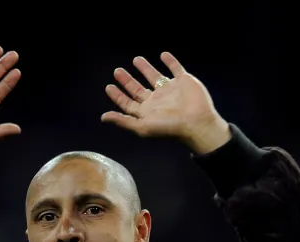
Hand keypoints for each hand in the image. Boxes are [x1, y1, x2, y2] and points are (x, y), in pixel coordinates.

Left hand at [101, 52, 230, 152]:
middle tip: (117, 71)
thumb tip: (103, 117)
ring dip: (145, 68)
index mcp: (146, 111)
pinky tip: (163, 55)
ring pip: (155, 77)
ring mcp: (170, 90)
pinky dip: (170, 61)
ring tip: (136, 59)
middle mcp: (157, 101)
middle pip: (138, 89)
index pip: (128, 103)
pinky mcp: (184, 81)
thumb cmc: (169, 127)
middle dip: (127, 81)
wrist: (196, 122)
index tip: (108, 86)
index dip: (118, 96)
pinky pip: (175, 68)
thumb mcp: (142, 127)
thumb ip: (123, 121)